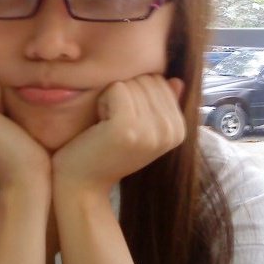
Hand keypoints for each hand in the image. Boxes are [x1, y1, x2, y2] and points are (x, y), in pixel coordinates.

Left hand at [52, 75, 185, 194]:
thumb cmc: (108, 152)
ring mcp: (151, 130)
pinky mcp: (127, 127)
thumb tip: (177, 80)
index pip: (160, 81)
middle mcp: (171, 130)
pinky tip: (100, 125)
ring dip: (111, 99)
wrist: (83, 184)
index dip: (136, 95)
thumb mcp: (142, 128)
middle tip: (114, 125)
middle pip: (146, 79)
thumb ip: (161, 104)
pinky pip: (116, 88)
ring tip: (107, 127)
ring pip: (130, 82)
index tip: (127, 122)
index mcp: (179, 130)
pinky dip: (102, 101)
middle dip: (124, 94)